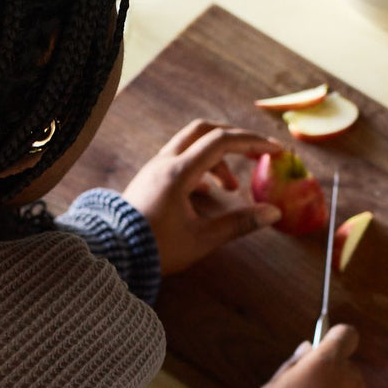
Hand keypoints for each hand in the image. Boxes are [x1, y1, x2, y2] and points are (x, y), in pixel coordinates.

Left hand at [121, 119, 284, 275]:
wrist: (112, 256)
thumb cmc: (156, 249)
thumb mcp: (201, 239)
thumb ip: (239, 224)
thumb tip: (273, 213)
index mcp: (178, 173)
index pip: (221, 141)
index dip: (252, 142)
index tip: (274, 151)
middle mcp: (163, 163)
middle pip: (203, 130)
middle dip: (234, 138)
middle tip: (255, 153)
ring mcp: (153, 168)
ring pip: (189, 145)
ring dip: (216, 157)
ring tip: (231, 188)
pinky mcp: (147, 179)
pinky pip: (178, 159)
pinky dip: (199, 167)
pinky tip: (207, 191)